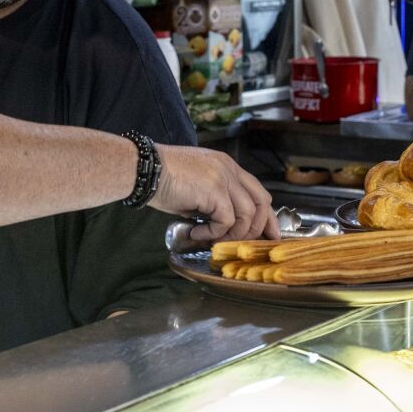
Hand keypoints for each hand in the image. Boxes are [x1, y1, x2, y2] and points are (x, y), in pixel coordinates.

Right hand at [150, 145, 276, 243]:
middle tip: (250, 244)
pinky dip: (213, 233)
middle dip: (260, 227)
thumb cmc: (161, 179)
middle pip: (262, 201)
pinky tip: (197, 232)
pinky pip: (227, 221)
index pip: (258, 191)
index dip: (266, 215)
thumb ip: (213, 201)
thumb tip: (221, 226)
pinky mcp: (215, 191)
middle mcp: (229, 169)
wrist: (144, 168)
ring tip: (211, 238)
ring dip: (232, 233)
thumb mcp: (196, 187)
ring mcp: (224, 178)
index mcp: (227, 166)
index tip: (268, 233)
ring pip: (247, 215)